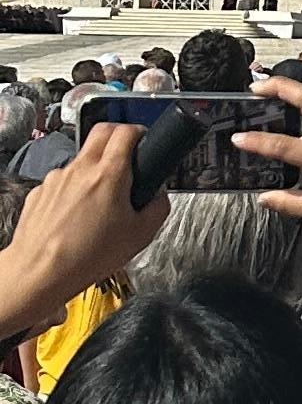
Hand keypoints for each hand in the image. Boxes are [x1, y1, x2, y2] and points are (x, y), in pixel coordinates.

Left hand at [4, 112, 168, 320]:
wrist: (41, 272)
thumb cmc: (86, 256)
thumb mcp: (141, 236)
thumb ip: (158, 208)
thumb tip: (159, 196)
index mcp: (109, 175)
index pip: (126, 132)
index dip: (139, 132)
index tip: (143, 140)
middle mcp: (80, 170)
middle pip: (101, 132)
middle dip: (117, 136)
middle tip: (127, 154)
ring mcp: (56, 179)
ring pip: (81, 160)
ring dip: (94, 169)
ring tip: (101, 201)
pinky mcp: (40, 192)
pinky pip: (62, 182)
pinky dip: (73, 191)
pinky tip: (77, 217)